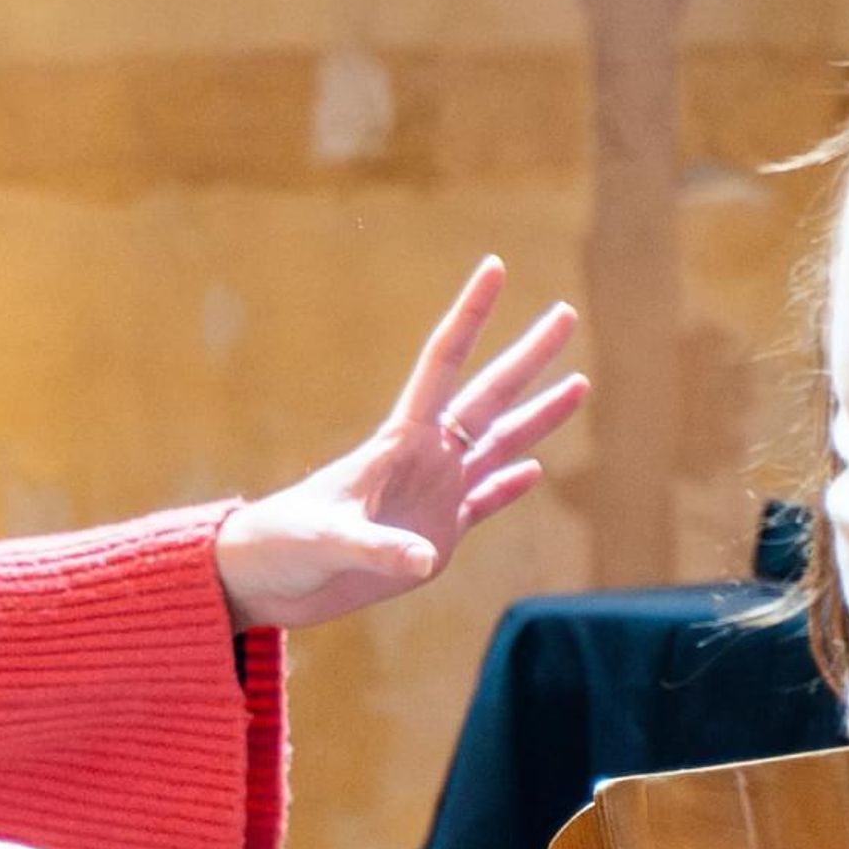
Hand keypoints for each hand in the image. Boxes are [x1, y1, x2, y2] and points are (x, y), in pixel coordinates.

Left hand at [211, 259, 585, 631]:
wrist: (268, 581)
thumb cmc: (283, 547)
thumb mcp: (327, 543)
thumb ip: (376, 548)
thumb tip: (424, 557)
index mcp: (398, 441)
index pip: (443, 361)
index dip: (470, 314)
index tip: (495, 267)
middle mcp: (424, 458)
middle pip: (488, 395)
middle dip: (528, 355)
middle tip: (566, 312)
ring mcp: (433, 495)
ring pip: (499, 444)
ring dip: (539, 416)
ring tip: (581, 383)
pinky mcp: (437, 536)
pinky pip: (485, 502)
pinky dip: (511, 487)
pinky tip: (536, 470)